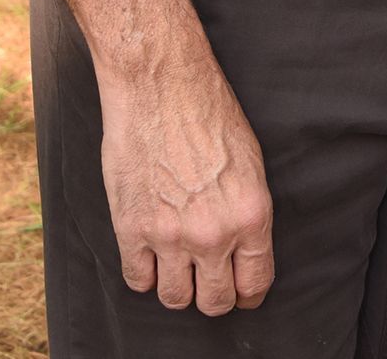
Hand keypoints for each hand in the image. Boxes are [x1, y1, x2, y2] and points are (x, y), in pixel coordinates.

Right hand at [100, 61, 274, 313]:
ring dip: (178, 286)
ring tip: (177, 266)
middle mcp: (213, 233)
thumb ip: (246, 212)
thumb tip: (243, 248)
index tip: (241, 291)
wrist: (160, 84)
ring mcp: (170, 235)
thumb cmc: (208, 111)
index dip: (248, 293)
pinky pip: (138, 280)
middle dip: (214, 294)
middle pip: (215, 302)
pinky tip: (149, 252)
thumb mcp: (249, 161)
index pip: (255, 282)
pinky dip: (144, 271)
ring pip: (175, 299)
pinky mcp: (131, 229)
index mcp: (250, 214)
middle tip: (208, 280)